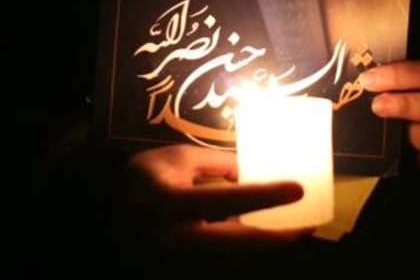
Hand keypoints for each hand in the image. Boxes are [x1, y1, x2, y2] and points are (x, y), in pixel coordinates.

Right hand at [126, 144, 313, 254]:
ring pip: (234, 254)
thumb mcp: (181, 157)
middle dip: (277, 236)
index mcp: (173, 201)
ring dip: (266, 243)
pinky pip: (224, 256)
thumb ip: (220, 165)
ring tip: (295, 229)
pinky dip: (248, 245)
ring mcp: (180, 256)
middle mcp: (177, 235)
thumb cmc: (147, 174)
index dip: (266, 195)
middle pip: (239, 242)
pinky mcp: (186, 262)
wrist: (111, 205)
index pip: (229, 199)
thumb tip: (254, 172)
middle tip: (307, 225)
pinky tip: (267, 233)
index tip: (298, 189)